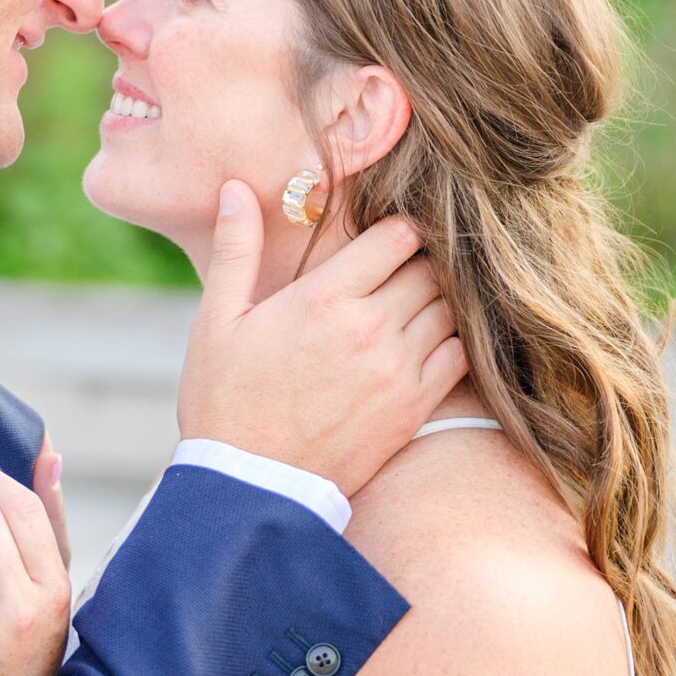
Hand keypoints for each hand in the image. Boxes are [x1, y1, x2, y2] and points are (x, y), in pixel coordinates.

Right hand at [177, 186, 465, 496]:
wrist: (251, 487)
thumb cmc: (226, 400)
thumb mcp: (216, 321)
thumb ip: (235, 249)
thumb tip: (236, 188)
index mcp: (323, 298)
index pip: (397, 237)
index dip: (398, 230)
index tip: (386, 238)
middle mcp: (369, 328)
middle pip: (429, 269)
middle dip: (418, 263)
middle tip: (399, 271)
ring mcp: (397, 371)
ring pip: (449, 310)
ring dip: (436, 302)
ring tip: (411, 307)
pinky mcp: (414, 409)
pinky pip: (459, 357)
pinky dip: (452, 342)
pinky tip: (425, 345)